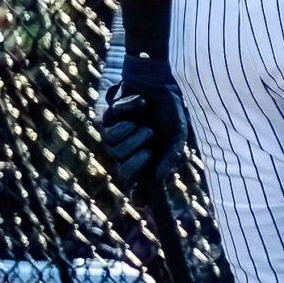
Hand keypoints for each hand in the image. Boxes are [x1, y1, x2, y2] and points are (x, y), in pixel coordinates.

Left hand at [98, 60, 184, 190]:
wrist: (156, 80)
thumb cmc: (169, 107)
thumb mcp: (177, 133)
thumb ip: (172, 155)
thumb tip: (161, 177)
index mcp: (150, 159)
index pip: (141, 185)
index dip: (140, 197)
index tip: (142, 202)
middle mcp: (131, 153)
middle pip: (125, 173)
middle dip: (136, 162)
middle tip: (148, 150)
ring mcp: (117, 140)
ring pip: (116, 152)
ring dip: (135, 137)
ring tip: (144, 125)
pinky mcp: (106, 124)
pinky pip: (111, 132)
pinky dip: (127, 120)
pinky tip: (136, 109)